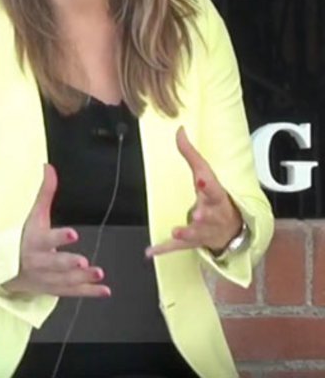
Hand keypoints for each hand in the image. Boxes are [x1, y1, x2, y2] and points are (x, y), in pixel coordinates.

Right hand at [1, 164, 109, 297]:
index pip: (47, 238)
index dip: (60, 237)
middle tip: (83, 262)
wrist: (6, 267)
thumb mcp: (34, 216)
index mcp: (35, 241)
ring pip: (65, 280)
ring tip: (98, 273)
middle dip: (69, 263)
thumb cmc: (23, 237)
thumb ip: (44, 193)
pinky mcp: (54, 288)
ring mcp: (47, 277)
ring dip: (82, 278)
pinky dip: (88, 292)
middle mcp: (40, 261)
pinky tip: (104, 290)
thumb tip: (49, 167)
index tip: (73, 233)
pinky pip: (72, 292)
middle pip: (55, 263)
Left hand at [145, 126, 242, 258]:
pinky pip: (177, 248)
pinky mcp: (191, 243)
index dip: (207, 184)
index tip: (202, 180)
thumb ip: (191, 154)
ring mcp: (201, 231)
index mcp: (215, 196)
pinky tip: (150, 251)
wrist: (232, 229)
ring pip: (195, 233)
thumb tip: (179, 130)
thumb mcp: (206, 175)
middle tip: (197, 214)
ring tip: (176, 231)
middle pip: (208, 214)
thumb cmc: (215, 198)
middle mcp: (211, 215)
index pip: (213, 188)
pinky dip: (164, 249)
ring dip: (186, 232)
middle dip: (203, 215)